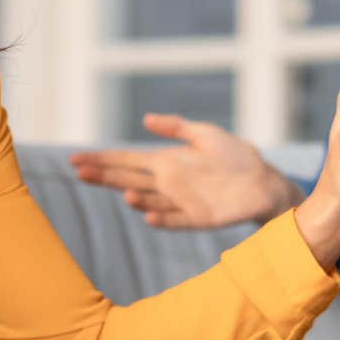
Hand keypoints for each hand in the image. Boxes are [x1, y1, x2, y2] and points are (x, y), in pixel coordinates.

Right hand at [70, 116, 301, 229]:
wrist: (264, 182)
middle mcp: (167, 183)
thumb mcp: (205, 134)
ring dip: (136, 199)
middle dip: (104, 177)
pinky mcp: (198, 218)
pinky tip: (148, 215)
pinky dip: (162, 218)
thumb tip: (146, 119)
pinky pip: (176, 219)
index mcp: (165, 162)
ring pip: (149, 201)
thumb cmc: (235, 156)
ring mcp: (181, 202)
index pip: (126, 161)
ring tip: (122, 193)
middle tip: (79, 172)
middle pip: (128, 180)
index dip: (102, 160)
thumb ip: (176, 127)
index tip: (76, 159)